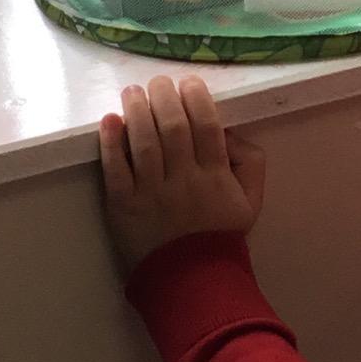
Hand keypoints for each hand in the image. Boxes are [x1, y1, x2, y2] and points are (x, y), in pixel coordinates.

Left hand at [98, 76, 266, 274]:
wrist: (191, 280)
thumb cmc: (220, 234)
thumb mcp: (251, 198)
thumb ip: (250, 161)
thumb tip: (230, 130)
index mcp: (215, 175)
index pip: (206, 125)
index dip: (197, 97)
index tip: (189, 82)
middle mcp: (183, 179)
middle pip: (172, 127)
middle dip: (164, 96)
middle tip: (158, 81)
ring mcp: (151, 193)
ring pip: (143, 143)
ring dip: (137, 111)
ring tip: (132, 91)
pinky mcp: (123, 206)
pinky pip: (116, 170)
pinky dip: (111, 143)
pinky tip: (109, 120)